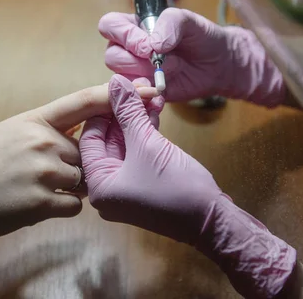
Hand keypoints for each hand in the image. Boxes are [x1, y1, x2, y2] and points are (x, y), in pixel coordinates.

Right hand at [0, 83, 156, 245]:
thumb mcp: (11, 132)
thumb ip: (48, 129)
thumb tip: (84, 133)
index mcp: (36, 120)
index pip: (84, 101)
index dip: (117, 94)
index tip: (148, 89)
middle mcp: (44, 141)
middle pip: (87, 152)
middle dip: (77, 164)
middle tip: (44, 172)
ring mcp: (44, 172)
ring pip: (83, 180)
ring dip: (68, 187)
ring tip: (33, 187)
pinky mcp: (43, 202)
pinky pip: (74, 206)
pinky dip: (61, 207)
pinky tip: (34, 203)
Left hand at [80, 75, 221, 243]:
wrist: (212, 220)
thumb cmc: (175, 186)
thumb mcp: (148, 144)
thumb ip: (129, 111)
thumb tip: (116, 81)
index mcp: (98, 185)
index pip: (90, 138)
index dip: (103, 108)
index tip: (118, 85)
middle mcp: (107, 187)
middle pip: (108, 139)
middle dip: (124, 111)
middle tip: (140, 86)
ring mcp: (127, 186)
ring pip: (126, 143)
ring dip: (138, 118)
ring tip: (153, 94)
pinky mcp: (145, 183)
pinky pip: (139, 152)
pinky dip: (146, 132)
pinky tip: (156, 109)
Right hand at [99, 8, 285, 104]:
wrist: (220, 64)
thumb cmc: (202, 37)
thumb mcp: (189, 21)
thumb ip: (170, 23)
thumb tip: (153, 45)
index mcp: (134, 26)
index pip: (109, 26)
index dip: (123, 35)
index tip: (146, 45)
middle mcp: (129, 49)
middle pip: (112, 55)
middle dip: (135, 60)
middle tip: (159, 60)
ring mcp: (136, 72)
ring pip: (120, 77)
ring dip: (145, 75)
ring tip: (171, 70)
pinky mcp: (145, 92)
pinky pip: (134, 96)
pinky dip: (148, 93)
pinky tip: (165, 89)